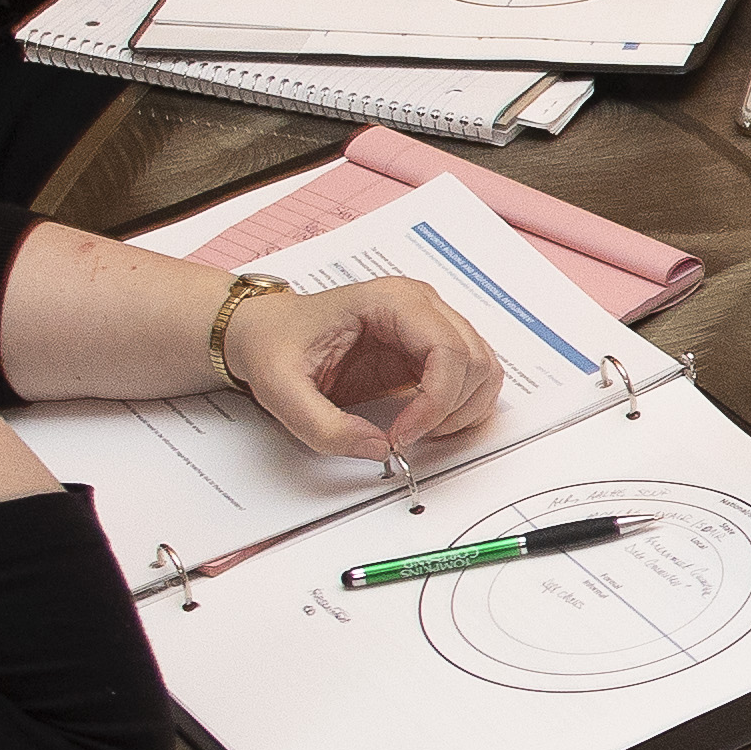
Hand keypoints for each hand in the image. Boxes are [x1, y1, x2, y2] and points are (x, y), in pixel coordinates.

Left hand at [231, 272, 507, 459]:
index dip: (435, 402)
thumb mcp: (281, 390)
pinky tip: (428, 423)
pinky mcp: (429, 350)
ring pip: (484, 369)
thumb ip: (325, 428)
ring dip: (463, 410)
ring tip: (419, 430)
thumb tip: (378, 449)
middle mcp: (421, 306)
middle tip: (407, 437)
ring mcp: (430, 326)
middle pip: (474, 360)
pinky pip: (473, 378)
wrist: (266, 333)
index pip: (447, 348)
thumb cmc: (274, 346)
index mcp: (390, 301)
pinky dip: (463, 408)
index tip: (402, 436)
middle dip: (450, 410)